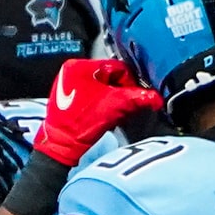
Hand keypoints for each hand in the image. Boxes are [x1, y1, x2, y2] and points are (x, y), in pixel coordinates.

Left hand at [33, 59, 163, 167]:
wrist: (60, 148)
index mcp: (78, 66)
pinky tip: (107, 117)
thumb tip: (154, 98)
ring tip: (118, 114)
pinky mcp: (67, 102)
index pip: (115, 67)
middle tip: (128, 106)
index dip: (130, 82)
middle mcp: (71, 72)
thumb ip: (135, 99)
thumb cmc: (79, 126)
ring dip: (113, 100)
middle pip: (108, 78)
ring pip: (100, 89)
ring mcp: (67, 87)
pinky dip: (102, 105)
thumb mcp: (112, 107)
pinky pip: (91, 98)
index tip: (135, 95)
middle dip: (121, 92)